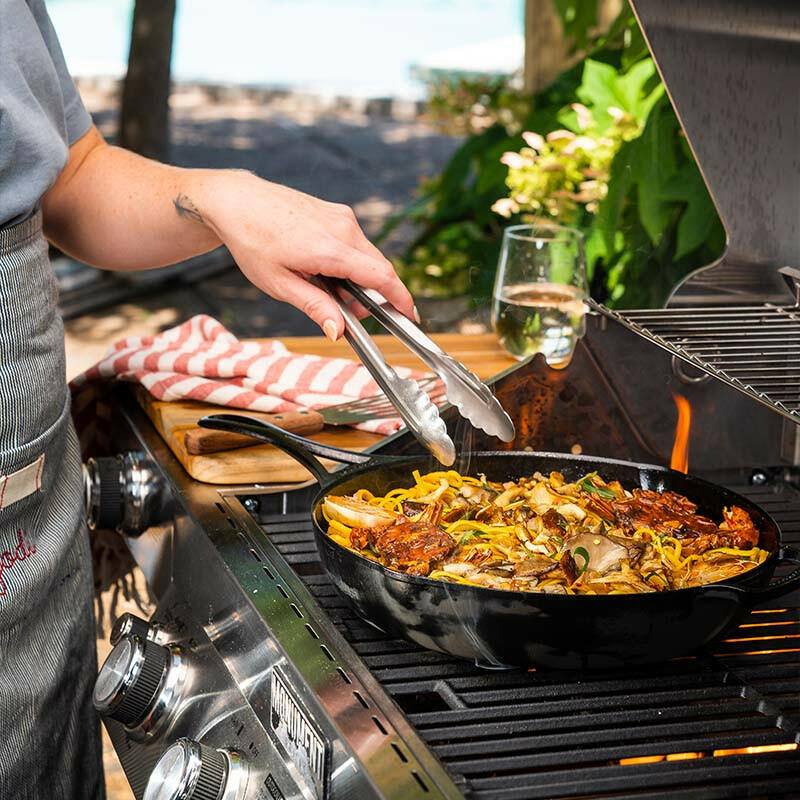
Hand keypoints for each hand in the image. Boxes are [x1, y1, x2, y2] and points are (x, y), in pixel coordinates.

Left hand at [195, 170, 416, 339]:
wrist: (238, 200)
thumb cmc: (252, 240)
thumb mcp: (279, 284)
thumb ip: (314, 307)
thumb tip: (338, 330)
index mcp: (330, 249)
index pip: (381, 277)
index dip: (401, 299)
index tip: (411, 316)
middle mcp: (343, 229)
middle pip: (379, 269)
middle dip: (374, 296)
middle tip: (347, 312)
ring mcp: (342, 217)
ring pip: (369, 257)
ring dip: (361, 279)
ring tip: (327, 289)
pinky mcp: (338, 212)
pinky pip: (357, 244)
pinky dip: (352, 263)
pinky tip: (326, 270)